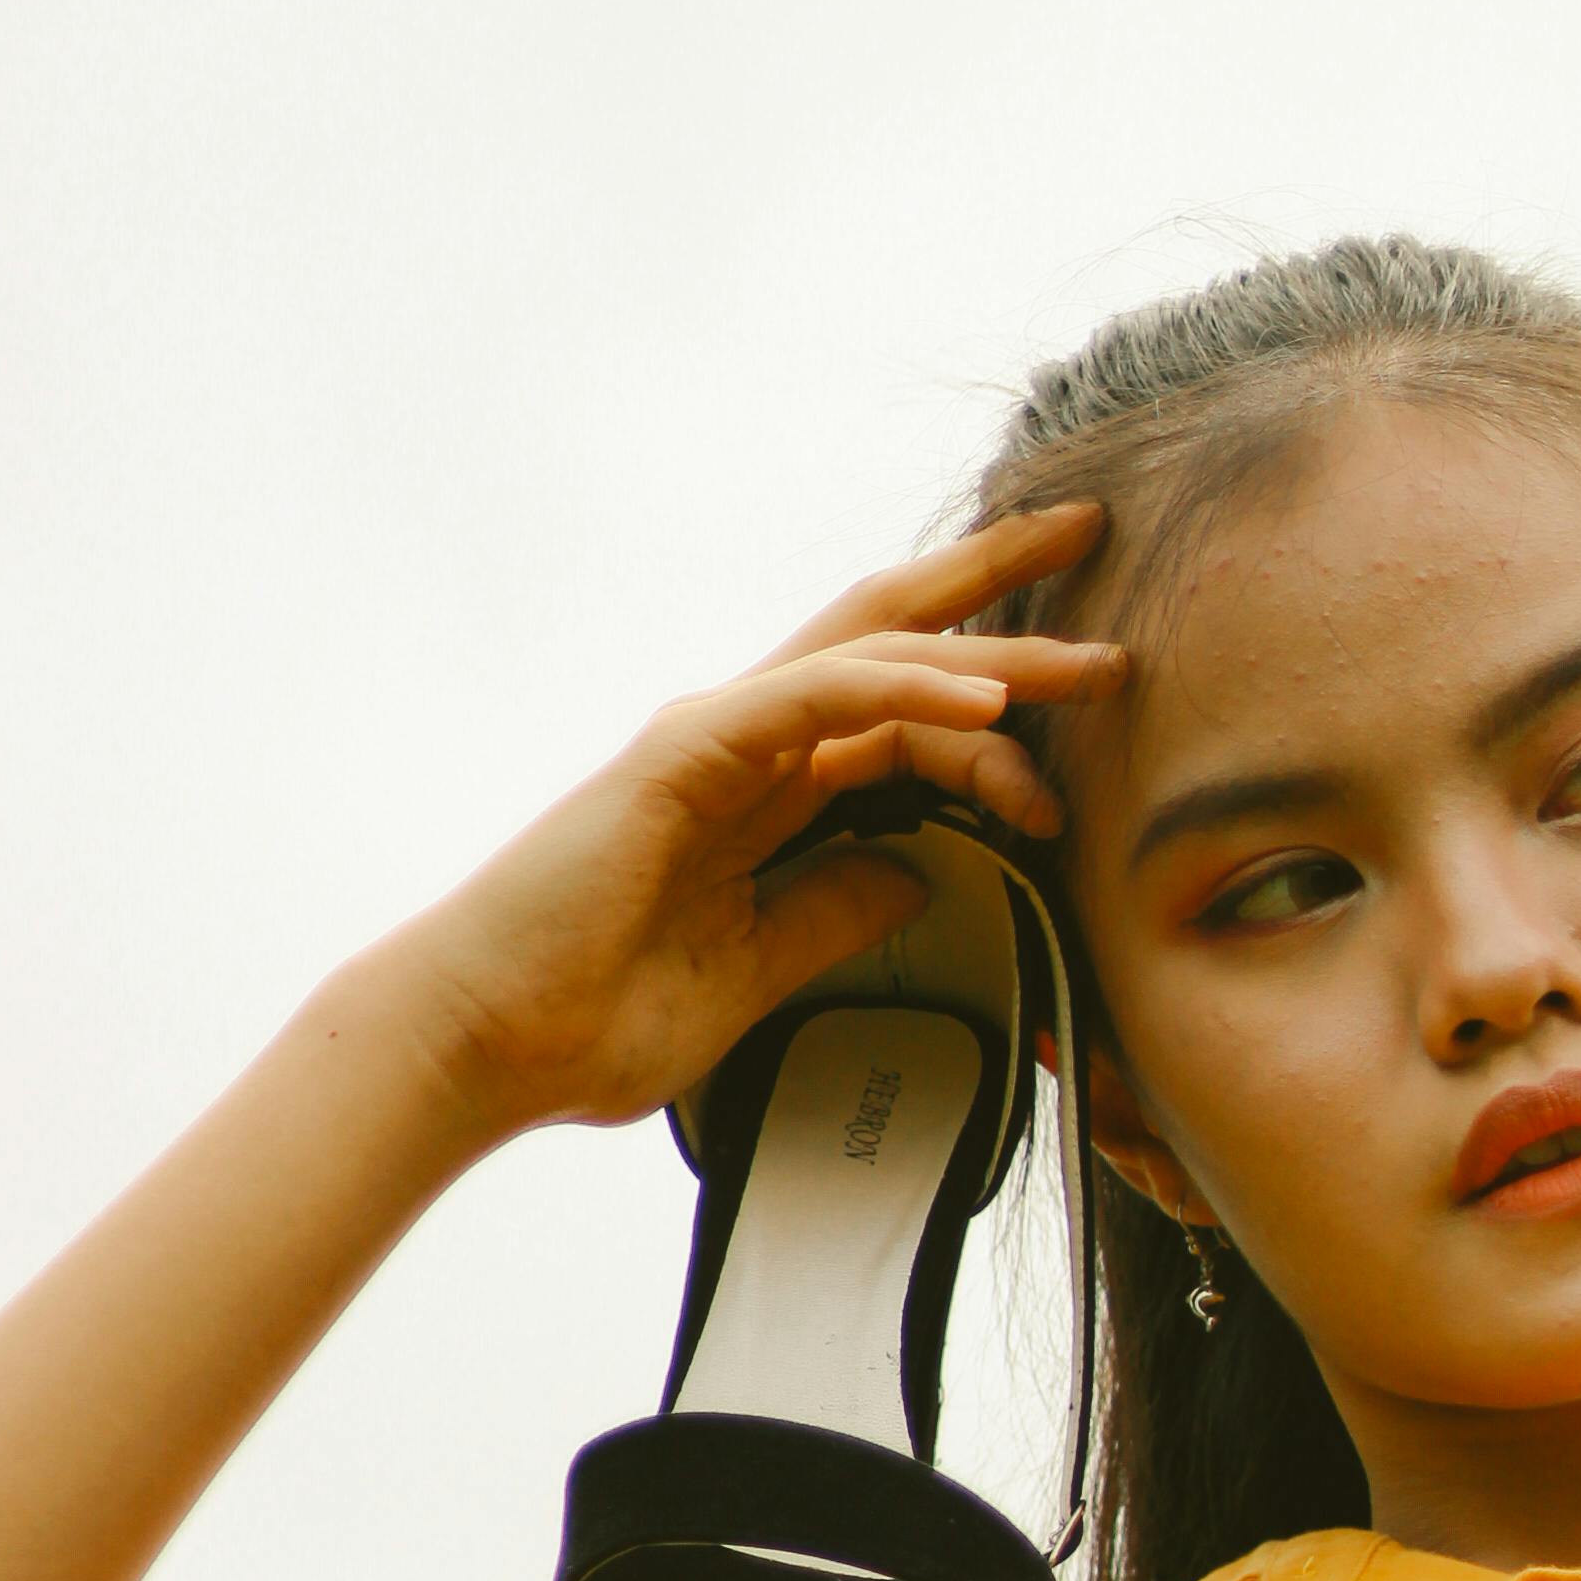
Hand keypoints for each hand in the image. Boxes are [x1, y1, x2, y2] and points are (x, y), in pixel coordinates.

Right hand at [371, 503, 1126, 1144]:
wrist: (488, 1044)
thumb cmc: (598, 1014)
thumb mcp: (763, 967)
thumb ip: (838, 908)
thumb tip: (920, 872)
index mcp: (766, 789)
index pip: (899, 713)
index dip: (995, 715)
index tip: (1072, 774)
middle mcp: (747, 741)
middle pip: (891, 632)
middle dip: (995, 582)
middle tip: (1092, 535)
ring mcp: (717, 736)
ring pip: (875, 655)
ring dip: (990, 648)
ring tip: (1088, 659)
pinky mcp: (688, 750)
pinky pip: (820, 696)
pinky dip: (908, 688)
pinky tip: (985, 696)